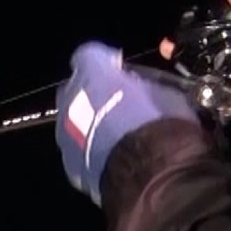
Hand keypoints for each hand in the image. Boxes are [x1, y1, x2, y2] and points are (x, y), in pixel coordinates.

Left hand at [56, 41, 198, 205]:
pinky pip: (78, 152)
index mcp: (94, 72)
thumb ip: (143, 84)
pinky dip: (91, 153)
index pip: (90, 56)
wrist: (150, 174)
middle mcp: (71, 99)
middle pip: (74, 89)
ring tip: (119, 137)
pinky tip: (114, 159)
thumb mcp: (164, 91)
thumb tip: (143, 89)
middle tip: (119, 105)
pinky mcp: (71, 165)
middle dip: (93, 95)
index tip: (119, 71)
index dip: (106, 63)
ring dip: (90, 125)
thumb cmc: (162, 126)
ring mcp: (66, 134)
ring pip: (72, 122)